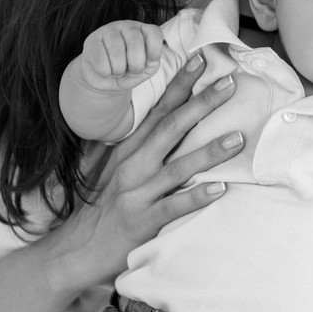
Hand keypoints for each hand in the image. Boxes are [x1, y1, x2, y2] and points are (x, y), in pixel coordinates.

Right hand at [46, 53, 243, 287]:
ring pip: (177, 167)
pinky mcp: (142, 222)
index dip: (180, 85)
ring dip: (209, 151)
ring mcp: (137, 194)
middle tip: (230, 83)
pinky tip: (220, 188)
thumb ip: (130, 144)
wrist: (74, 251)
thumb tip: (152, 116)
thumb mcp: (107, 168)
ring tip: (238, 138)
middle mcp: (132, 167)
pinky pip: (174, 207)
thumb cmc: (97, 207)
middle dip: (201, 104)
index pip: (158, 110)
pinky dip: (196, 197)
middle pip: (171, 128)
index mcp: (126, 150)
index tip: (201, 60)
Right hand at [79, 20, 163, 90]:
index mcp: (143, 31)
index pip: (154, 33)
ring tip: (117, 72)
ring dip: (119, 70)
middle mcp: (126, 26)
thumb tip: (150, 61)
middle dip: (136, 65)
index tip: (150, 64)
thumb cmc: (127, 72)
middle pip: (135, 42)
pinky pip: (100, 58)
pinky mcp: (92, 40)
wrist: (103, 79)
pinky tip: (105, 71)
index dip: (154, 51)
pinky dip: (105, 71)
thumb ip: (151, 65)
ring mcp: (108, 30)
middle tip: (132, 72)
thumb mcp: (144, 71)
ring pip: (116, 51)